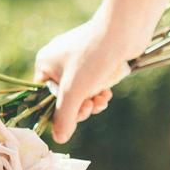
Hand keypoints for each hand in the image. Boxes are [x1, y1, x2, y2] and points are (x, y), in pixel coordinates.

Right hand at [34, 13, 139, 143]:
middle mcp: (59, 60)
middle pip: (65, 96)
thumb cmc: (93, 57)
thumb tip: (59, 138)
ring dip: (92, 101)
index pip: (44, 96)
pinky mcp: (98, 59)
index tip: (73, 115)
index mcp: (45, 63)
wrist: (125, 30)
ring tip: (101, 100)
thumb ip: (65, 117)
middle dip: (79, 106)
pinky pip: (94, 82)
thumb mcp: (74, 91)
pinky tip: (108, 93)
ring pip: (82, 91)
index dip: (60, 110)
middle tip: (91, 107)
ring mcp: (80, 59)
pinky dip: (100, 91)